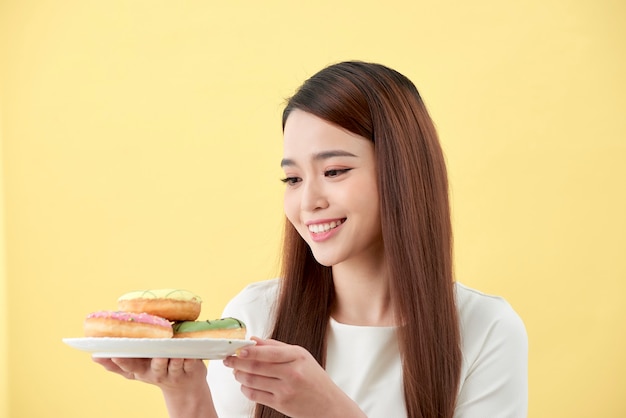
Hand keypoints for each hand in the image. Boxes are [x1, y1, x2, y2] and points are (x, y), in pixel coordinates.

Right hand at [92, 357, 206, 390]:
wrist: (185, 386)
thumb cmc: (156, 368)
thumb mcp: (137, 368)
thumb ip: (119, 362)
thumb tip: (94, 354)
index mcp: (141, 371)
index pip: (130, 368)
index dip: (122, 362)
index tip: (114, 354)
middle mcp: (157, 373)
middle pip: (155, 368)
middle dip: (155, 362)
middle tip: (155, 355)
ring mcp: (174, 373)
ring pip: (173, 366)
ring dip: (173, 359)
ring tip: (173, 352)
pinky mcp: (190, 370)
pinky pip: (190, 363)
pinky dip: (190, 358)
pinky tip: (189, 353)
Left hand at [223, 337, 364, 417]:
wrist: (329, 405)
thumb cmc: (314, 378)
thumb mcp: (301, 356)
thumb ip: (276, 347)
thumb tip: (253, 340)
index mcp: (297, 357)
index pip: (268, 353)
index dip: (249, 351)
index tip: (237, 349)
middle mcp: (292, 373)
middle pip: (257, 367)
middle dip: (238, 362)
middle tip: (228, 359)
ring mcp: (286, 390)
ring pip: (253, 381)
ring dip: (239, 375)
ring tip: (235, 371)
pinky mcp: (281, 404)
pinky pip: (256, 395)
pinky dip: (246, 389)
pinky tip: (245, 384)